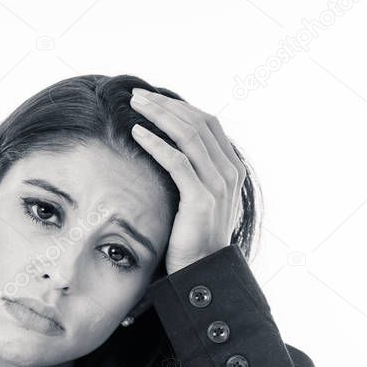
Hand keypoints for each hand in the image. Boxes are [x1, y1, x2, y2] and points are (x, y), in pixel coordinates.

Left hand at [128, 88, 244, 274]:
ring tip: (134, 105)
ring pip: (188, 135)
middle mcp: (229, 172)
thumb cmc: (192, 237)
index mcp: (231, 168)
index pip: (207, 123)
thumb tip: (168, 148)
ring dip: (159, 116)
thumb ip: (193, 173)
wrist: (202, 272)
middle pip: (198, 122)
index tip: (152, 98)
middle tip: (136, 94)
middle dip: (165, 105)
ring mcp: (218, 184)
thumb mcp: (198, 199)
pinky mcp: (201, 199)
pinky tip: (137, 133)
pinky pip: (177, 161)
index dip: (179, 107)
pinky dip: (156, 143)